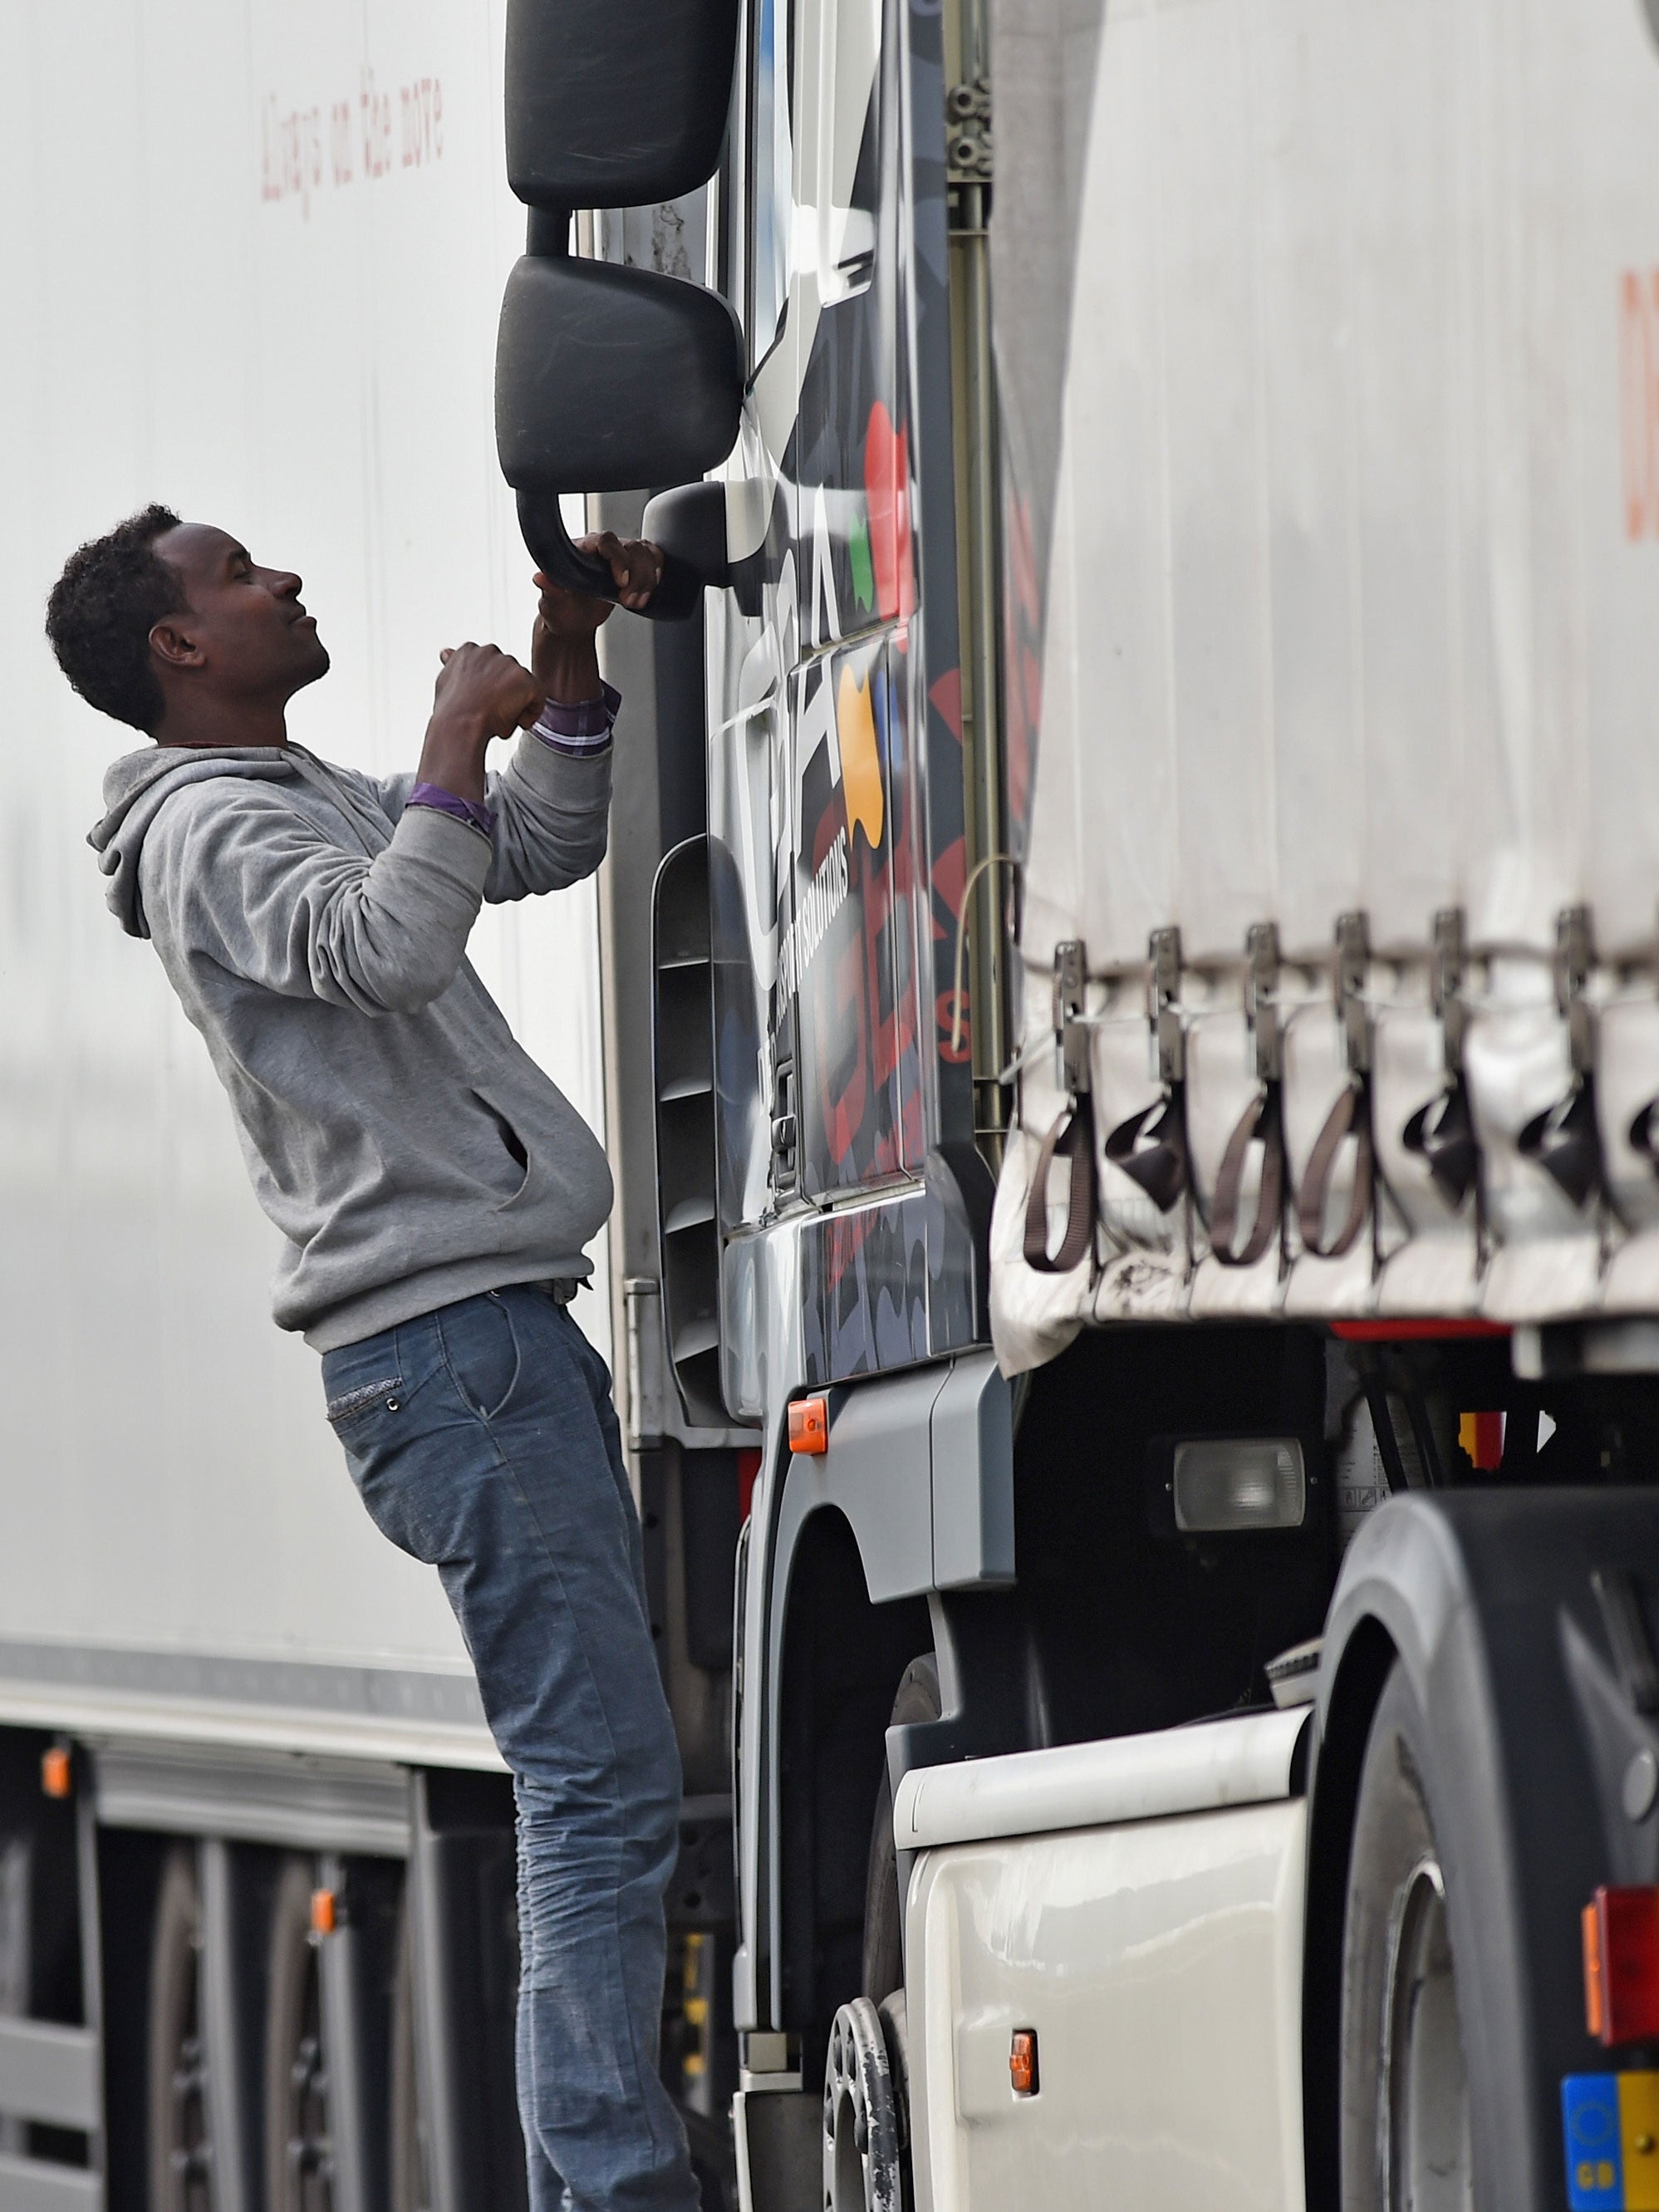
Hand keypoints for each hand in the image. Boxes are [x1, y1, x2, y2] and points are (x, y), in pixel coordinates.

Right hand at [419, 643, 542, 802]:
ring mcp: (508, 663)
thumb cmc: (451, 712)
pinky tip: (516, 722)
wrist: (459, 725)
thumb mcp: (445, 682)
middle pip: (507, 678)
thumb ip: (452, 666)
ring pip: (522, 688)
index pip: (488, 669)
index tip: (479, 704)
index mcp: (469, 651)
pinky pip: (538, 697)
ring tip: (497, 719)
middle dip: (503, 696)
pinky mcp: (524, 678)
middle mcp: (489, 651)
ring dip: (515, 705)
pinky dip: (531, 713)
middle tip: (489, 714)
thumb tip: (447, 653)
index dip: (487, 690)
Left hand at [531, 534, 662, 704]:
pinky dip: (654, 576)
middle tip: (628, 601)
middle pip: (632, 547)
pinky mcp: (633, 567)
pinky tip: (646, 593)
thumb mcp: (551, 603)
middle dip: (637, 576)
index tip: (621, 581)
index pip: (605, 541)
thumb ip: (549, 589)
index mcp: (582, 549)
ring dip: (647, 580)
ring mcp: (620, 557)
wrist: (572, 621)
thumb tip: (539, 577)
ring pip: (646, 553)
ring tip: (636, 603)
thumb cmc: (560, 609)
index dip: (617, 558)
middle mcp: (603, 550)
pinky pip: (653, 560)